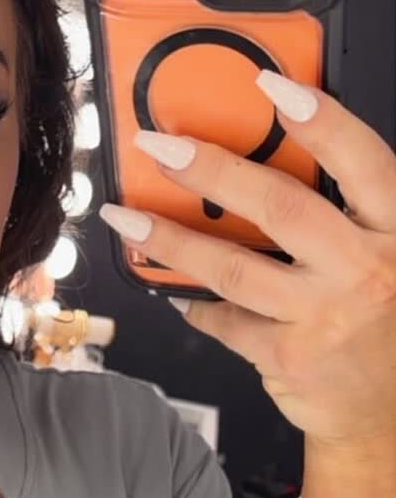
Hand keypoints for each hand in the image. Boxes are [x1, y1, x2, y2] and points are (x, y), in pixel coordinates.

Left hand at [98, 68, 395, 447]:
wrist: (385, 412)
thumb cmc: (381, 322)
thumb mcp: (387, 253)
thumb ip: (346, 213)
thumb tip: (264, 161)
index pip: (361, 161)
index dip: (319, 121)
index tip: (271, 85)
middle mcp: (366, 270)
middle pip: (282, 208)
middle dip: (214, 171)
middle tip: (162, 147)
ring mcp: (325, 317)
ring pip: (236, 268)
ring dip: (172, 240)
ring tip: (127, 219)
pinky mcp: (288, 358)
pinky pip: (226, 320)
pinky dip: (194, 302)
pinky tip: (168, 285)